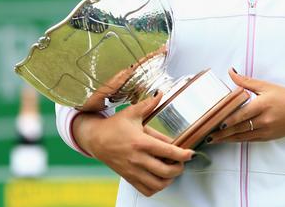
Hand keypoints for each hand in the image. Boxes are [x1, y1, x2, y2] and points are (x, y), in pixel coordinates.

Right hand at [74, 93, 194, 196]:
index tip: (190, 153)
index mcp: (141, 142)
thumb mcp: (132, 112)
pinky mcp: (128, 177)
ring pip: (157, 184)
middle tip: (182, 162)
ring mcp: (133, 170)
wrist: (95, 139)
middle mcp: (137, 159)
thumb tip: (160, 94)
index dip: (183, 154)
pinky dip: (157, 187)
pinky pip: (146, 190)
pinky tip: (159, 178)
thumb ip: (148, 104)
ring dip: (169, 179)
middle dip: (179, 168)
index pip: (168, 151)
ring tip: (172, 170)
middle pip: (166, 171)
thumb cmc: (113, 126)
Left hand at [208, 69, 284, 143]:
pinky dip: (238, 140)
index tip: (217, 123)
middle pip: (240, 128)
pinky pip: (250, 140)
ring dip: (228, 139)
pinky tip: (229, 140)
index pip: (242, 115)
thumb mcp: (266, 86)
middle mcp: (264, 120)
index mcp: (262, 105)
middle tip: (208, 135)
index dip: (229, 120)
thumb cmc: (284, 96)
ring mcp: (266, 130)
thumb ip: (246, 81)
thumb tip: (231, 72)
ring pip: (243, 136)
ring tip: (214, 140)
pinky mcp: (267, 137)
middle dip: (223, 133)